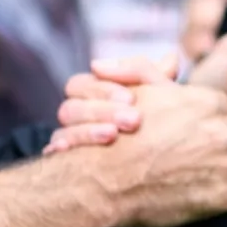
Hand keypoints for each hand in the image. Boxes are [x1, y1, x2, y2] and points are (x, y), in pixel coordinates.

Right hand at [44, 68, 160, 151]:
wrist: (161, 168)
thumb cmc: (160, 124)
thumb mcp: (161, 98)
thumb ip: (159, 77)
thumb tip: (170, 57)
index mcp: (92, 94)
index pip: (83, 84)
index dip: (104, 89)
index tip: (131, 99)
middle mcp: (78, 115)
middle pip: (71, 107)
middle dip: (102, 111)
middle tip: (134, 119)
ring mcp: (71, 138)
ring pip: (64, 129)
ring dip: (86, 131)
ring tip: (113, 135)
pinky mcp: (68, 161)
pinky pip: (56, 151)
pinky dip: (60, 147)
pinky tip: (70, 150)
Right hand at [84, 79, 226, 226]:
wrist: (102, 186)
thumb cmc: (114, 141)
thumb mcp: (135, 97)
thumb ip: (156, 74)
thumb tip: (171, 58)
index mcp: (202, 102)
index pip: (220, 106)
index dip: (208, 118)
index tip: (194, 130)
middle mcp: (219, 130)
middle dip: (221, 139)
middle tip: (200, 154)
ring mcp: (226, 163)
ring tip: (222, 170)